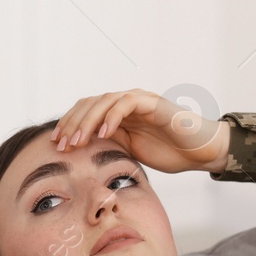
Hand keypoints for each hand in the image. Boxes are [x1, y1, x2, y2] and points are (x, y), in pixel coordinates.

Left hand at [51, 88, 229, 173]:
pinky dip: (112, 116)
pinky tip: (102, 133)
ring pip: (104, 102)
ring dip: (87, 121)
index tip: (55, 144)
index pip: (85, 112)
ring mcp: (139, 100)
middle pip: (89, 104)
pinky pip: (126, 104)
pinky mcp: (152, 103)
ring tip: (77, 141)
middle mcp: (125, 103)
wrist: (199, 152)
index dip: (68, 125)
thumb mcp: (130, 152)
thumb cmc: (169, 152)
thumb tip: (80, 154)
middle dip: (72, 124)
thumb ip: (109, 146)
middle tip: (61, 145)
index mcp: (117, 114)